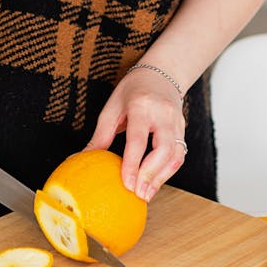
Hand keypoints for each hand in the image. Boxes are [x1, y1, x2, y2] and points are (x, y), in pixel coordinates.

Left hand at [84, 68, 185, 202]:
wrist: (161, 73)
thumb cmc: (133, 90)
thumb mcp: (112, 107)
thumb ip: (101, 135)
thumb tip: (83, 158)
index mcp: (141, 105)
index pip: (138, 138)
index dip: (133, 163)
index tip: (126, 184)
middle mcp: (163, 113)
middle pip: (164, 149)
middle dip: (151, 174)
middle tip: (138, 194)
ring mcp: (177, 121)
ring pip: (176, 155)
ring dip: (161, 178)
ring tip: (146, 194)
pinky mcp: (183, 129)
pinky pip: (179, 155)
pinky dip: (167, 172)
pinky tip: (154, 183)